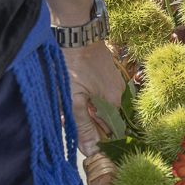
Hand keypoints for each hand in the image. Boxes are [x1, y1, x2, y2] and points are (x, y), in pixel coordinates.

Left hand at [64, 41, 124, 155]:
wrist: (77, 33)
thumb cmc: (74, 65)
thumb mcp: (74, 99)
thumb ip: (82, 125)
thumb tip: (92, 151)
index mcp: (114, 102)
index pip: (110, 131)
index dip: (93, 135)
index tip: (76, 134)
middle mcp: (118, 93)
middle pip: (103, 117)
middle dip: (84, 120)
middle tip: (66, 116)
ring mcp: (113, 81)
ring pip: (98, 104)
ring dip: (83, 108)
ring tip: (66, 103)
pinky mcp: (106, 73)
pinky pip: (97, 93)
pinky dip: (85, 96)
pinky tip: (71, 92)